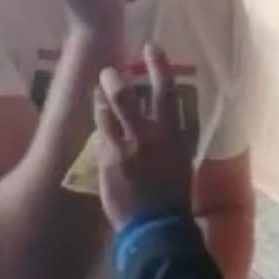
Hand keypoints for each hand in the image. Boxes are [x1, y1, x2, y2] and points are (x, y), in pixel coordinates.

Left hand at [96, 46, 193, 228]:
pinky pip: (99, 137)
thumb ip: (170, 143)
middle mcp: (149, 138)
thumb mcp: (181, 166)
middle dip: (115, 81)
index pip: (168, 93)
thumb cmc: (174, 201)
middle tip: (109, 72)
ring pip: (107, 114)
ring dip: (100, 101)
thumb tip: (162, 129)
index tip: (152, 48)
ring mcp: (125, 149)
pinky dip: (99, 128)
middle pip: (127, 97)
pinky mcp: (108, 163)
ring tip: (97, 94)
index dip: (160, 67)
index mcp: (175, 137)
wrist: (157, 230)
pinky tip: (98, 125)